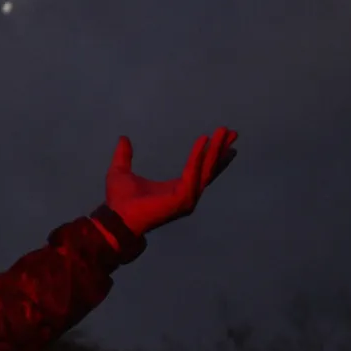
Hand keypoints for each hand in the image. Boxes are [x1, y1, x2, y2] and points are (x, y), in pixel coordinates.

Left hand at [104, 127, 237, 236]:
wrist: (116, 217)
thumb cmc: (120, 200)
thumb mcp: (121, 170)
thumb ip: (124, 155)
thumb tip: (123, 138)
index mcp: (176, 188)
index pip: (200, 168)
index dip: (211, 153)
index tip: (220, 137)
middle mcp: (186, 193)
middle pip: (209, 168)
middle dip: (221, 150)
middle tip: (233, 133)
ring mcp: (187, 197)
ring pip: (206, 169)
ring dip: (216, 150)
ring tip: (225, 133)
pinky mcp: (183, 198)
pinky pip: (193, 172)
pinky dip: (199, 156)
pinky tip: (204, 141)